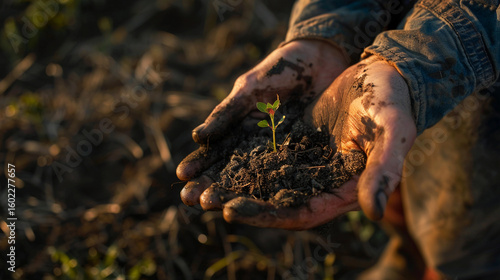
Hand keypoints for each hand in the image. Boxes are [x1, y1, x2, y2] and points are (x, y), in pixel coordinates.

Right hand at [177, 40, 348, 201]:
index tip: (182, 176)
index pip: (212, 152)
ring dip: (235, 193)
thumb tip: (196, 138)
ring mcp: (276, 154)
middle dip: (210, 185)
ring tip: (219, 208)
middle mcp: (253, 148)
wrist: (318, 61)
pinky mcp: (301, 158)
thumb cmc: (279, 72)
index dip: (197, 164)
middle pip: (228, 171)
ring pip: (254, 179)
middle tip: (192, 201)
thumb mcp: (248, 91)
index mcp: (236, 130)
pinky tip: (263, 204)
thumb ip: (226, 115)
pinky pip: (286, 176)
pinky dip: (274, 190)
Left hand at [179, 57, 416, 228]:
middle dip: (236, 202)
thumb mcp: (392, 132)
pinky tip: (208, 157)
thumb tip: (373, 213)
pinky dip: (235, 157)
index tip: (232, 211)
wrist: (384, 74)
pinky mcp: (292, 141)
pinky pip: (259, 152)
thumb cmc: (393, 102)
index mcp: (343, 190)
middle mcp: (319, 182)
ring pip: (260, 178)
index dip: (267, 215)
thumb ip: (383, 171)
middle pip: (272, 200)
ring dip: (228, 183)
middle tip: (199, 201)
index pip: (301, 212)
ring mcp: (303, 162)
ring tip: (192, 187)